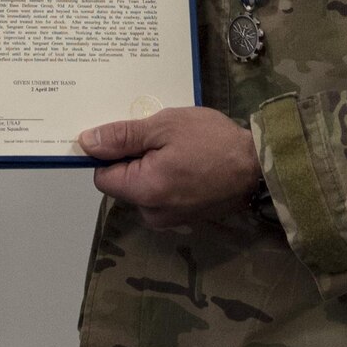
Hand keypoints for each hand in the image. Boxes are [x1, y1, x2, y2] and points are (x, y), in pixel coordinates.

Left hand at [79, 107, 261, 229]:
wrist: (260, 165)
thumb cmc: (212, 141)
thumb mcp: (164, 127)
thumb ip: (122, 137)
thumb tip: (86, 143)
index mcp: (143, 192)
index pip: (102, 176)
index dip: (110, 153)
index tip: (129, 135)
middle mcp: (152, 213)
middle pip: (122, 184)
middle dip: (133, 160)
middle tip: (159, 138)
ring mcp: (170, 219)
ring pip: (143, 189)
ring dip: (152, 168)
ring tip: (178, 148)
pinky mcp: (185, 218)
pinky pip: (162, 196)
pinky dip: (167, 179)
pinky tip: (188, 162)